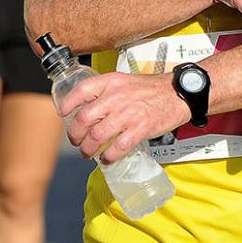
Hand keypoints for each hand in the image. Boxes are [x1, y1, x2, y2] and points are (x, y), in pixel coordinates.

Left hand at [57, 71, 190, 162]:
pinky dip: (108, 157)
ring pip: (97, 136)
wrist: (178, 93)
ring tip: (87, 154)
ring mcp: (128, 114)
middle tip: (76, 142)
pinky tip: (106, 160)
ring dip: (88, 149)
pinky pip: (117, 148)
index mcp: (112, 82)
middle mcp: (117, 97)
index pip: (82, 90)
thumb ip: (106, 92)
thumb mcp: (124, 82)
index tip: (63, 114)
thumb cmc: (150, 90)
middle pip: (85, 118)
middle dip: (75, 135)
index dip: (68, 103)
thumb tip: (87, 110)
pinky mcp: (140, 129)